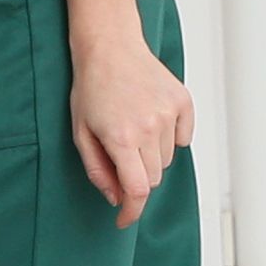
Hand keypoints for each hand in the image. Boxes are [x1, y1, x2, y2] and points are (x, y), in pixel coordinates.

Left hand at [66, 26, 194, 227]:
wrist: (110, 46)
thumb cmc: (91, 88)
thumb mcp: (81, 132)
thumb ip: (98, 170)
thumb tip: (116, 197)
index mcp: (121, 138)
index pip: (138, 190)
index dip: (132, 211)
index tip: (124, 220)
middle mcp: (149, 127)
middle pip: (153, 178)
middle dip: (136, 177)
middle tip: (120, 156)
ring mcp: (169, 113)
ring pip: (167, 159)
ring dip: (151, 156)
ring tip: (133, 129)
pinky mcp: (183, 102)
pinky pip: (183, 138)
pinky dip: (170, 138)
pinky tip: (151, 118)